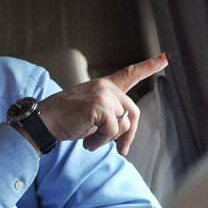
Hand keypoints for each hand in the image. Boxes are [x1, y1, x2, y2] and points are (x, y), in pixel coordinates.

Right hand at [37, 53, 167, 154]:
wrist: (43, 121)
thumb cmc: (64, 119)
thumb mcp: (91, 115)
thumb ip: (109, 116)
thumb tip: (125, 138)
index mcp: (103, 86)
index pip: (129, 73)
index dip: (149, 66)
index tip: (165, 57)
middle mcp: (105, 87)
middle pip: (133, 112)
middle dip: (128, 134)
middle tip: (120, 150)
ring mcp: (103, 95)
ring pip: (124, 124)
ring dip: (108, 140)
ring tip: (90, 141)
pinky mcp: (99, 107)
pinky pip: (112, 131)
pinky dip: (100, 142)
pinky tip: (86, 142)